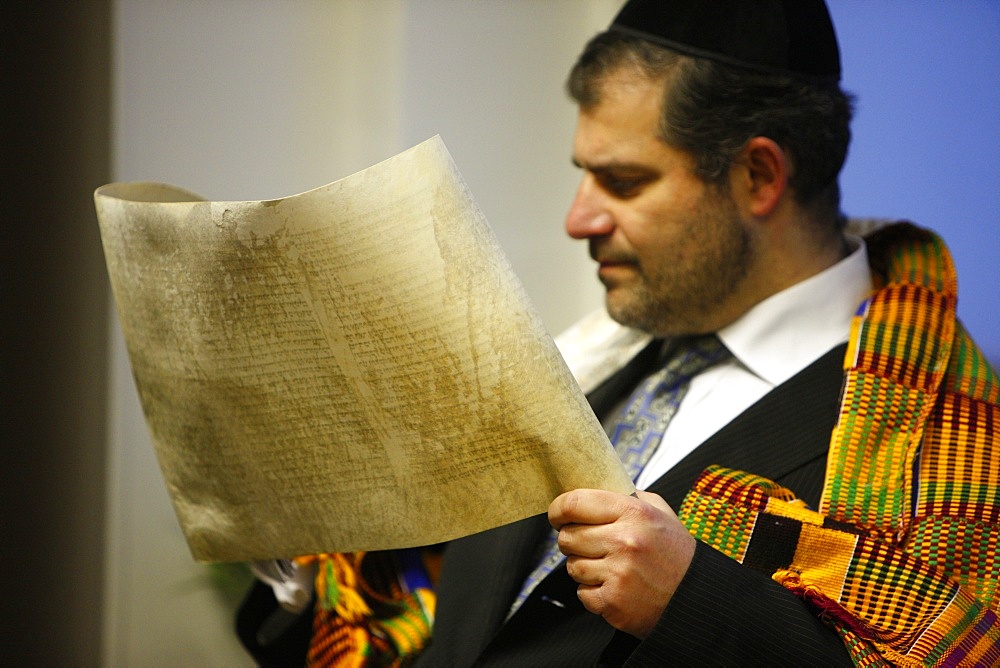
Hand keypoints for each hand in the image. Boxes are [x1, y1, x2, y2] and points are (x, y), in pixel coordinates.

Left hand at [548, 488, 695, 638]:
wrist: (696, 596)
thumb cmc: (676, 553)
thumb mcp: (659, 512)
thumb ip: (627, 497)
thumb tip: (593, 489)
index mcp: (633, 513)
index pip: (574, 503)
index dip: (558, 509)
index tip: (558, 515)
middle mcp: (624, 541)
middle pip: (567, 537)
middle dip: (573, 541)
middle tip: (591, 545)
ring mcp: (618, 573)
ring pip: (572, 567)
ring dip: (584, 568)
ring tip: (609, 567)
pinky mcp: (613, 601)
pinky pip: (582, 593)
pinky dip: (593, 592)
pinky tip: (614, 586)